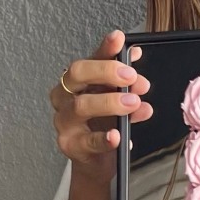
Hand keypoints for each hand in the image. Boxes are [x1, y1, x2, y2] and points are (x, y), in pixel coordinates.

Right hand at [49, 29, 153, 186]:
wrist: (97, 160)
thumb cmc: (103, 123)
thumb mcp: (116, 97)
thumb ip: (125, 79)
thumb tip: (134, 54)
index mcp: (76, 81)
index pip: (89, 58)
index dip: (104, 48)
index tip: (119, 40)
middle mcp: (64, 96)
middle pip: (77, 74)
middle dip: (106, 72)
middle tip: (131, 77)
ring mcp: (65, 120)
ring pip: (81, 106)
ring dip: (110, 103)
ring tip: (134, 104)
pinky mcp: (70, 145)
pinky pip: (88, 141)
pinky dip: (104, 138)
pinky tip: (118, 136)